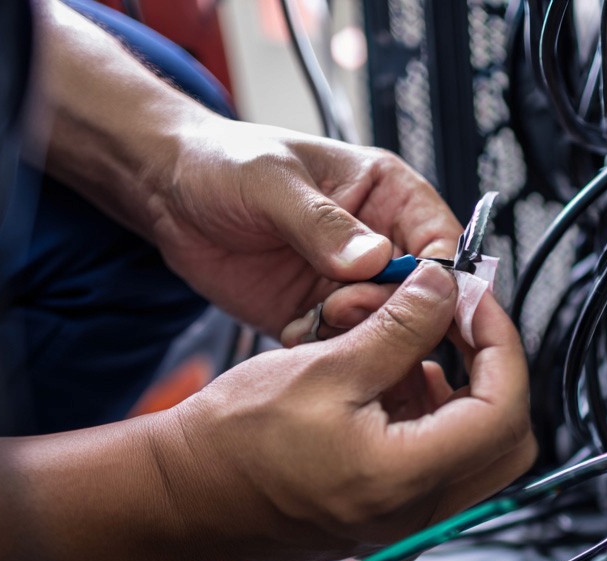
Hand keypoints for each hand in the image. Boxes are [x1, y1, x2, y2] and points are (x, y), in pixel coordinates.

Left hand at [147, 117, 462, 334]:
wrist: (164, 194)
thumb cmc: (221, 163)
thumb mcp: (270, 182)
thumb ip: (322, 222)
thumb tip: (374, 258)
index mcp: (387, 195)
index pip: (442, 244)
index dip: (438, 278)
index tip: (413, 300)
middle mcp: (378, 244)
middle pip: (421, 298)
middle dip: (389, 312)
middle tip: (342, 306)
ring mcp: (351, 285)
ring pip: (386, 331)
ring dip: (356, 336)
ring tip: (313, 318)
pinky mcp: (320, 318)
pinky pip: (345, 350)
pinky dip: (326, 353)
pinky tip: (295, 333)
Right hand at [150, 262, 535, 560]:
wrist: (181, 495)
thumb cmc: (232, 442)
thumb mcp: (325, 365)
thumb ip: (400, 326)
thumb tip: (447, 290)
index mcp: (406, 480)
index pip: (505, 410)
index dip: (501, 345)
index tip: (476, 304)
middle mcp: (418, 516)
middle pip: (507, 439)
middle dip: (492, 372)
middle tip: (458, 324)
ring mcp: (407, 525)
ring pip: (477, 451)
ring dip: (460, 392)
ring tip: (406, 351)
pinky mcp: (390, 520)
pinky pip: (441, 466)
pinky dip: (432, 418)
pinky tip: (387, 384)